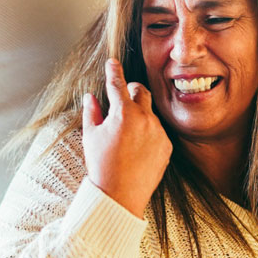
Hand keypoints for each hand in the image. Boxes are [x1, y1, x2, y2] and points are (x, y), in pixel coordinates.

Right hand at [82, 59, 171, 217]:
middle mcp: (144, 119)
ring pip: (150, 113)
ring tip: (126, 136)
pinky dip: (148, 134)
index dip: (114, 71)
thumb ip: (92, 113)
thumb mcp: (90, 137)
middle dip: (132, 90)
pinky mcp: (166, 146)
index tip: (112, 62)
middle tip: (123, 98)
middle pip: (141, 91)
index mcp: (123, 114)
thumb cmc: (101, 166)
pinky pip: (158, 132)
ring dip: (139, 116)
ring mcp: (158, 132)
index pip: (118, 85)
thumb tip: (91, 97)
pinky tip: (137, 149)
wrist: (121, 195)